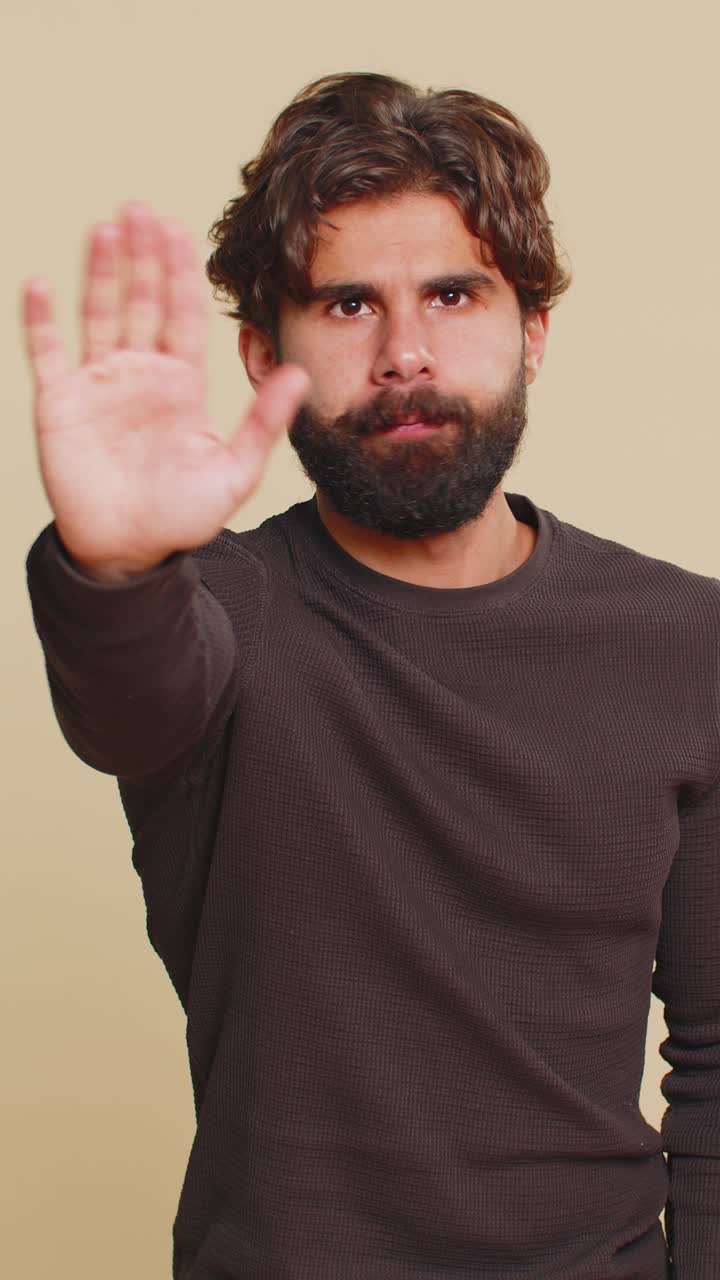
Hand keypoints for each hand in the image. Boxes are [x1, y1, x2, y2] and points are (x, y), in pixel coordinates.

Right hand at [21, 201, 309, 578]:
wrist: (129, 552)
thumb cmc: (180, 516)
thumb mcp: (233, 471)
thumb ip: (263, 423)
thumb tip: (298, 374)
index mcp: (179, 383)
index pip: (181, 314)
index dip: (180, 272)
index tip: (180, 229)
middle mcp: (138, 373)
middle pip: (141, 300)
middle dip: (143, 256)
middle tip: (142, 208)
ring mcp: (97, 384)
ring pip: (97, 313)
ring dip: (100, 272)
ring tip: (105, 229)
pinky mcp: (59, 404)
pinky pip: (47, 353)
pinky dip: (39, 320)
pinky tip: (39, 284)